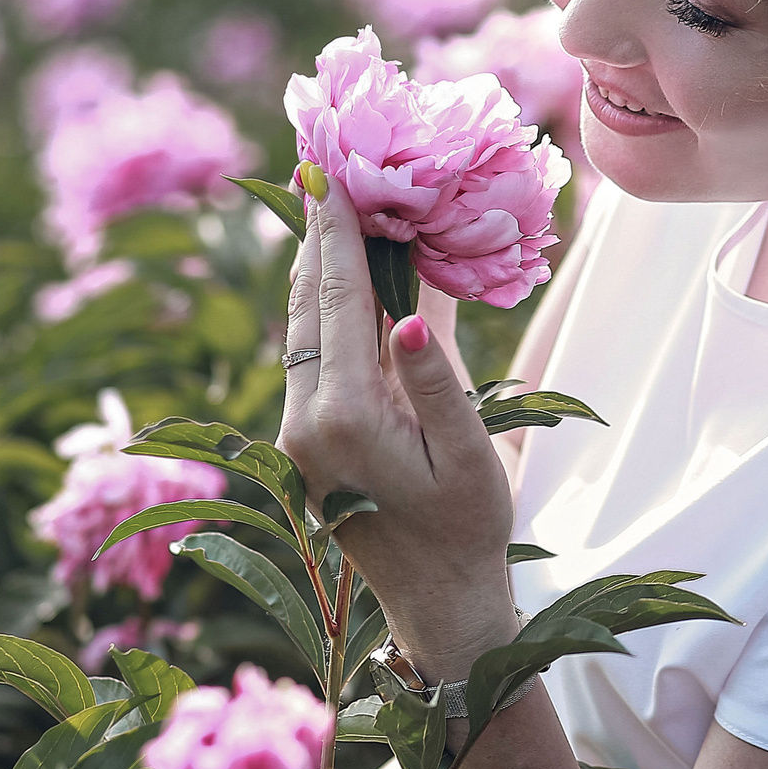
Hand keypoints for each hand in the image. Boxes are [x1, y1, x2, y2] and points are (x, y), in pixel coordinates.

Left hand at [277, 172, 518, 679]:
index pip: (336, 297)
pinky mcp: (304, 441)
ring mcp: (297, 432)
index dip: (335, 228)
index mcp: (346, 416)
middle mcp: (305, 419)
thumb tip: (407, 313)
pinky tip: (338, 276)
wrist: (438, 605)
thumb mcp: (471, 454)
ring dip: (313, 265)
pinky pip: (308, 355)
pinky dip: (322, 306)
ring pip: (299, 327)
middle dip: (315, 232)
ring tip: (326, 203)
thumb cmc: (468, 529)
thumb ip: (436, 381)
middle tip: (322, 163)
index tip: (331, 168)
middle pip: (305, 302)